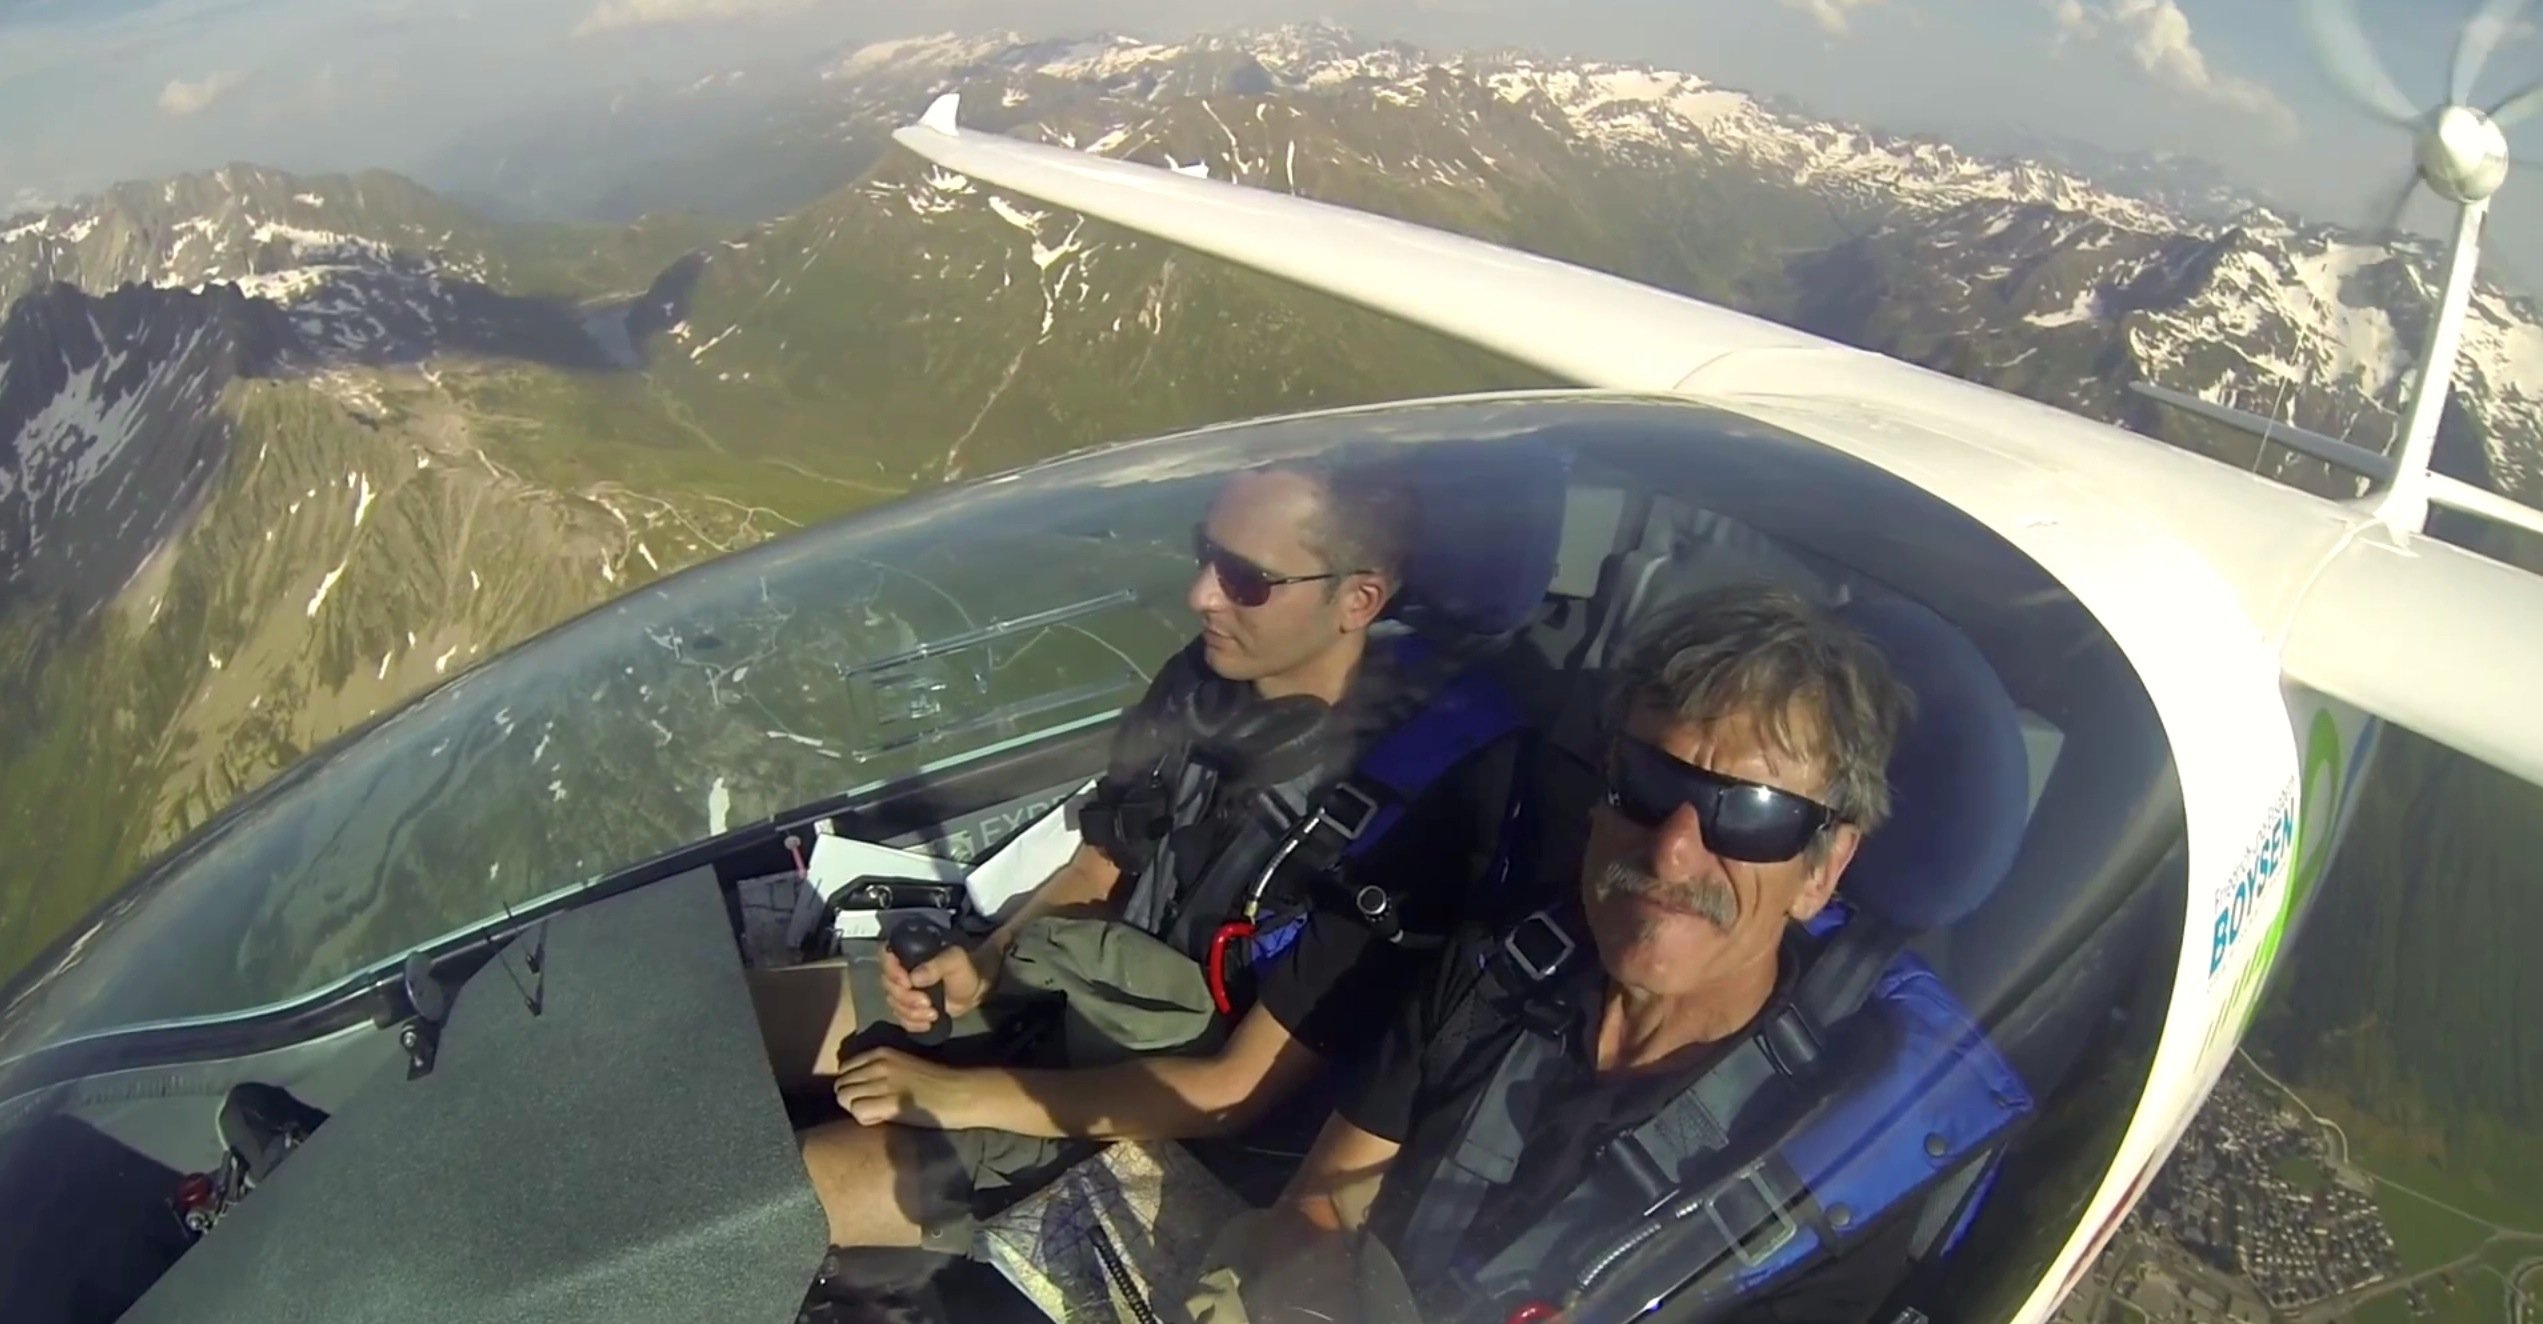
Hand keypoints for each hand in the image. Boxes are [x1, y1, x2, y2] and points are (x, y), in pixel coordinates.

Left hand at [834, 1045, 975, 1127]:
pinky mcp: (890, 1103)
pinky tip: (884, 1119)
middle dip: (851, 1100)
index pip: (844, 1069)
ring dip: (857, 1110)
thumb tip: (857, 1087)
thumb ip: (879, 1071)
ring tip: (879, 1113)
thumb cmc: (938, 1083)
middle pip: (841, 1084)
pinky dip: (866, 1119)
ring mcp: (883, 1082)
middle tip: (872, 1108)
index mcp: (881, 1052)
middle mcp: (878, 1064)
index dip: (852, 1086)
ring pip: (845, 1098)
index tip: (868, 1096)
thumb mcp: (904, 1066)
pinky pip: (857, 1112)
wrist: (962, 1093)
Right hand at [881, 939, 998, 1033]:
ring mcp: (903, 990)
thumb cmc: (965, 969)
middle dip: (907, 998)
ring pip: (893, 1003)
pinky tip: (928, 1023)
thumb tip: (914, 978)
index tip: (908, 983)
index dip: (892, 971)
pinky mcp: (908, 1007)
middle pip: (888, 985)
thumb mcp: (955, 961)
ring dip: (912, 1012)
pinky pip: (900, 1017)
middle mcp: (901, 970)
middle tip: (927, 1002)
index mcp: (909, 952)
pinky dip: (913, 1023)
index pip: (886, 956)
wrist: (974, 990)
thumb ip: (936, 966)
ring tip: (933, 1013)